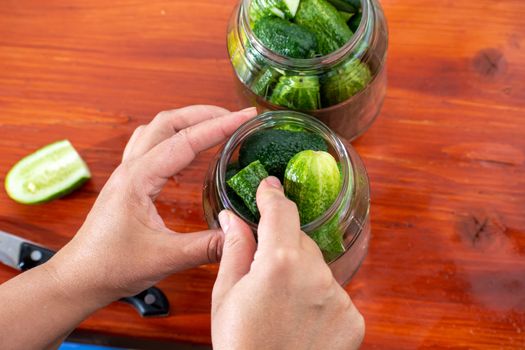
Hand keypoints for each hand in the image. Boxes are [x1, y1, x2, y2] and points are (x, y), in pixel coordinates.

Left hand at [46, 105, 256, 304]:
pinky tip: (192, 154)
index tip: (245, 117)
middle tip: (235, 117)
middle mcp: (131, 168)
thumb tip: (240, 235)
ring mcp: (128, 172)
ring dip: (188, 121)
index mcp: (138, 179)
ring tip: (217, 126)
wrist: (81, 277)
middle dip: (204, 114)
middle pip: (169, 122)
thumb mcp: (164, 258)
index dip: (219, 127)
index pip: (185, 141)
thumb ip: (205, 247)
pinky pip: (153, 146)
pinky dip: (176, 139)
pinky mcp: (130, 182)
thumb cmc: (112, 266)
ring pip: (159, 130)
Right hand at [211, 177, 364, 349]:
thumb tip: (232, 216)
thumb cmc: (240, 345)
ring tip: (280, 304)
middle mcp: (316, 274)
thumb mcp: (226, 294)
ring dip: (301, 273)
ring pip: (318, 267)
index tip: (269, 187)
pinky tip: (301, 318)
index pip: (280, 212)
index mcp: (279, 263)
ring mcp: (339, 297)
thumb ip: (236, 248)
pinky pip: (334, 292)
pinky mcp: (354, 318)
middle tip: (263, 271)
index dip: (272, 195)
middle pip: (299, 240)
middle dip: (282, 245)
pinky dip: (319, 297)